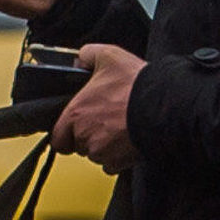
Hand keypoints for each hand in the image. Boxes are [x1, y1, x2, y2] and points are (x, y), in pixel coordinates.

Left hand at [56, 43, 143, 170]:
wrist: (162, 107)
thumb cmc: (136, 85)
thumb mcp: (108, 55)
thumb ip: (87, 54)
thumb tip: (80, 59)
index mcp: (75, 114)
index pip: (57, 137)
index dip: (65, 131)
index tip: (74, 126)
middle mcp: (85, 136)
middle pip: (77, 144)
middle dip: (87, 135)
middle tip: (102, 120)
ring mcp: (101, 151)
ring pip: (95, 154)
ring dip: (102, 144)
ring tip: (117, 127)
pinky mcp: (118, 162)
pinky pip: (111, 164)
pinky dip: (116, 155)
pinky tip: (125, 139)